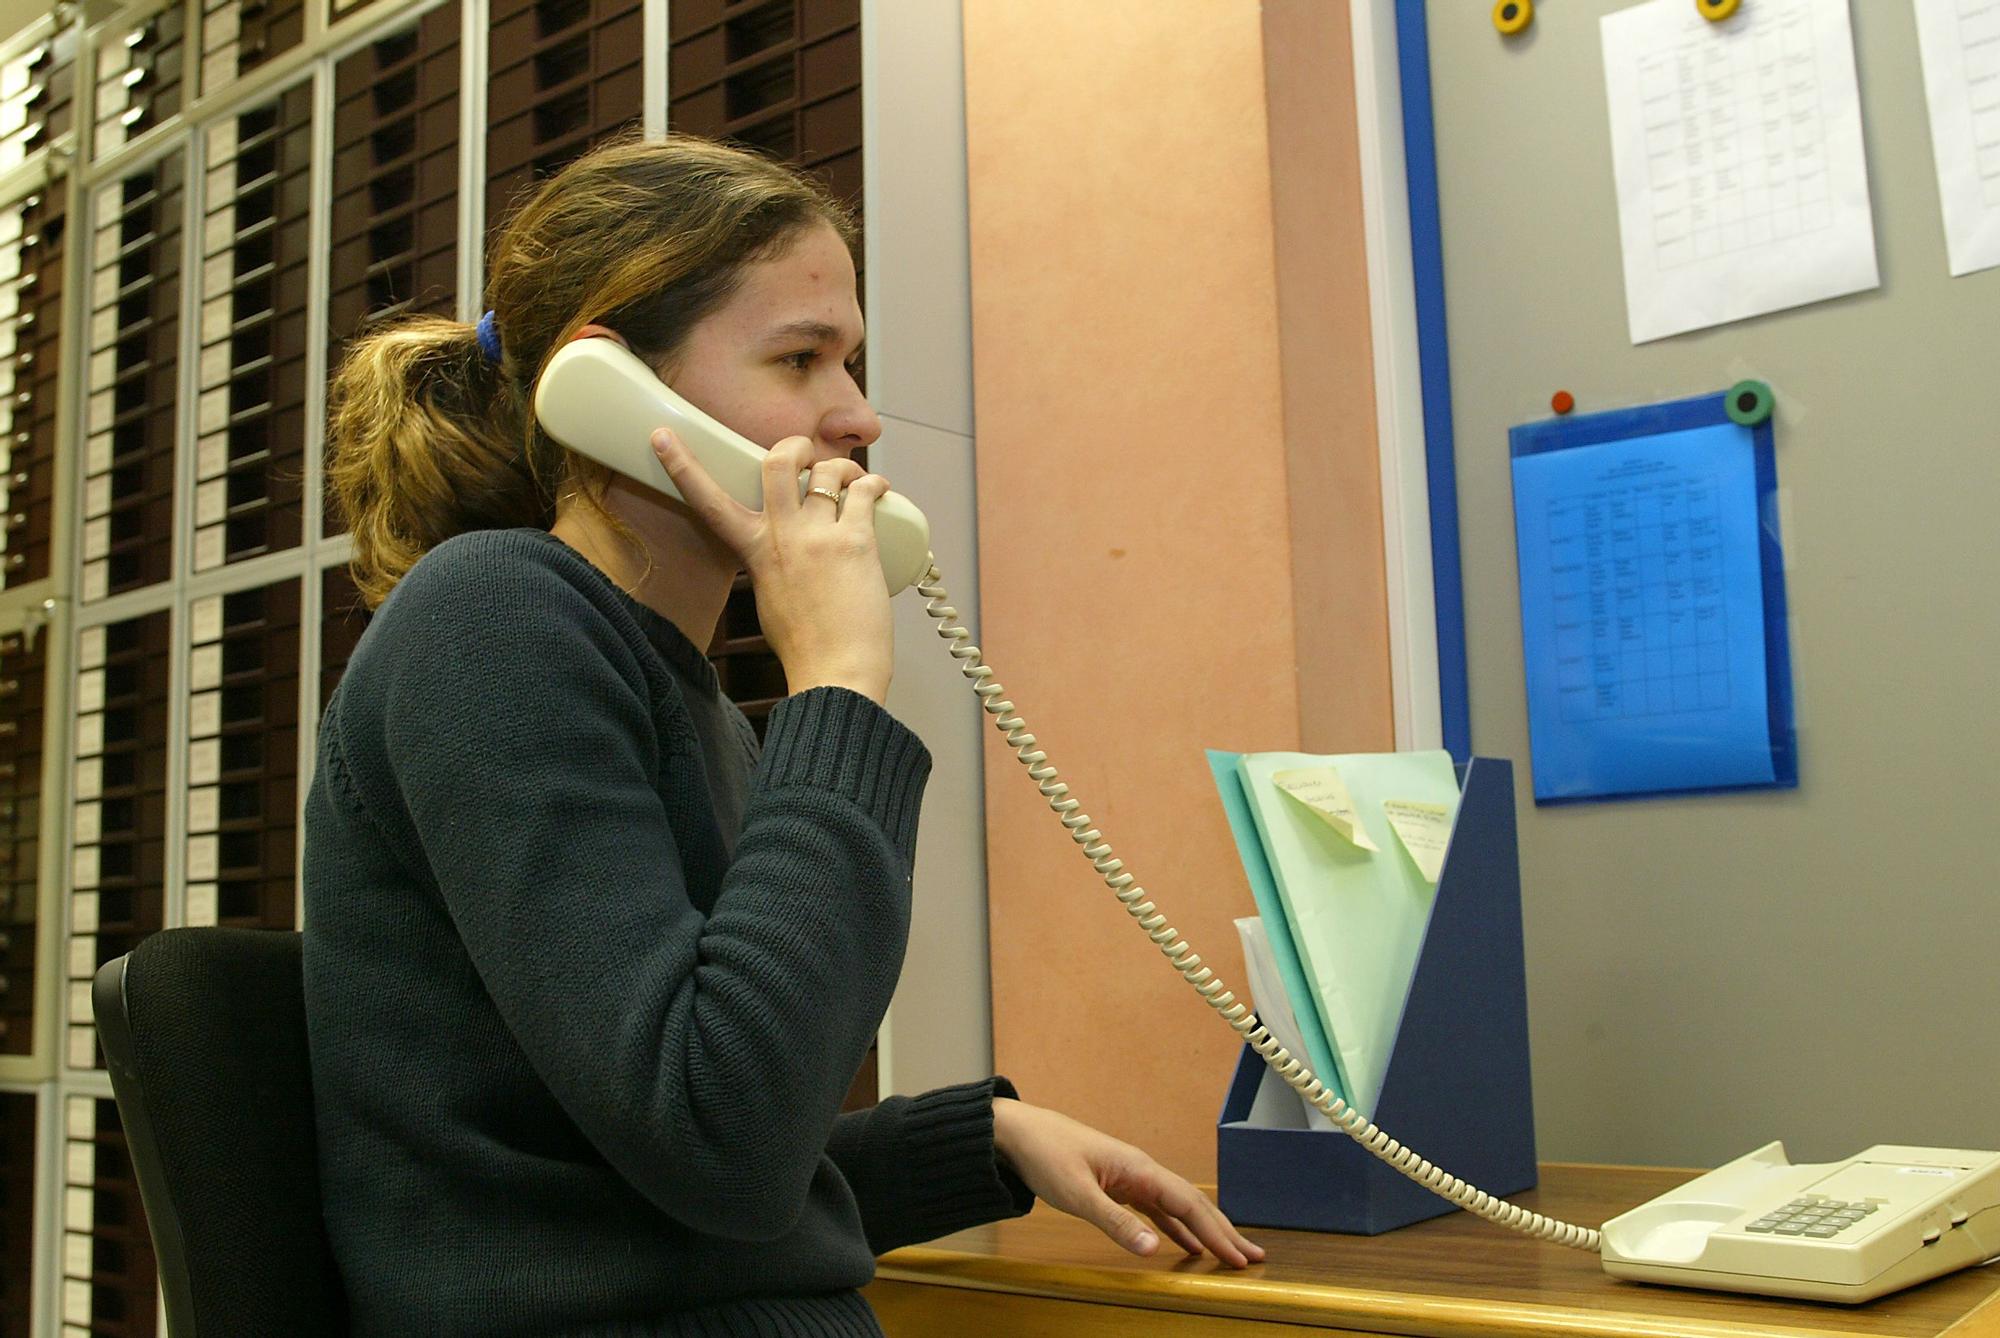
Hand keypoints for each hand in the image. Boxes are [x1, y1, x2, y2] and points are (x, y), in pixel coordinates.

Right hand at [652, 429, 893, 703]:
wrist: (834, 675)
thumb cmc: (804, 648)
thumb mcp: (769, 599)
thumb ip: (770, 565)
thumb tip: (783, 547)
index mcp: (753, 552)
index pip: (708, 501)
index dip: (682, 466)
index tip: (663, 437)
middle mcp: (782, 537)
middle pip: (778, 460)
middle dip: (794, 445)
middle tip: (808, 456)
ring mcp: (818, 537)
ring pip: (827, 470)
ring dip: (843, 467)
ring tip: (852, 482)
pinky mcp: (855, 542)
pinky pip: (864, 491)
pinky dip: (874, 484)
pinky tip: (879, 490)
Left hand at [992, 1098, 1264, 1267]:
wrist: (1018, 1133)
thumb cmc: (1045, 1156)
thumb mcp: (1077, 1195)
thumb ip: (1116, 1223)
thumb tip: (1155, 1250)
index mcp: (1138, 1169)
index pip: (1189, 1204)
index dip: (1216, 1232)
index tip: (1238, 1256)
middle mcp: (1141, 1171)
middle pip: (1193, 1204)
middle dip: (1223, 1231)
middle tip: (1252, 1257)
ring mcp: (1131, 1178)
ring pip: (1178, 1207)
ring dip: (1205, 1230)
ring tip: (1231, 1251)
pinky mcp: (1118, 1186)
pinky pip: (1157, 1210)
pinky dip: (1176, 1228)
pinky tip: (1186, 1245)